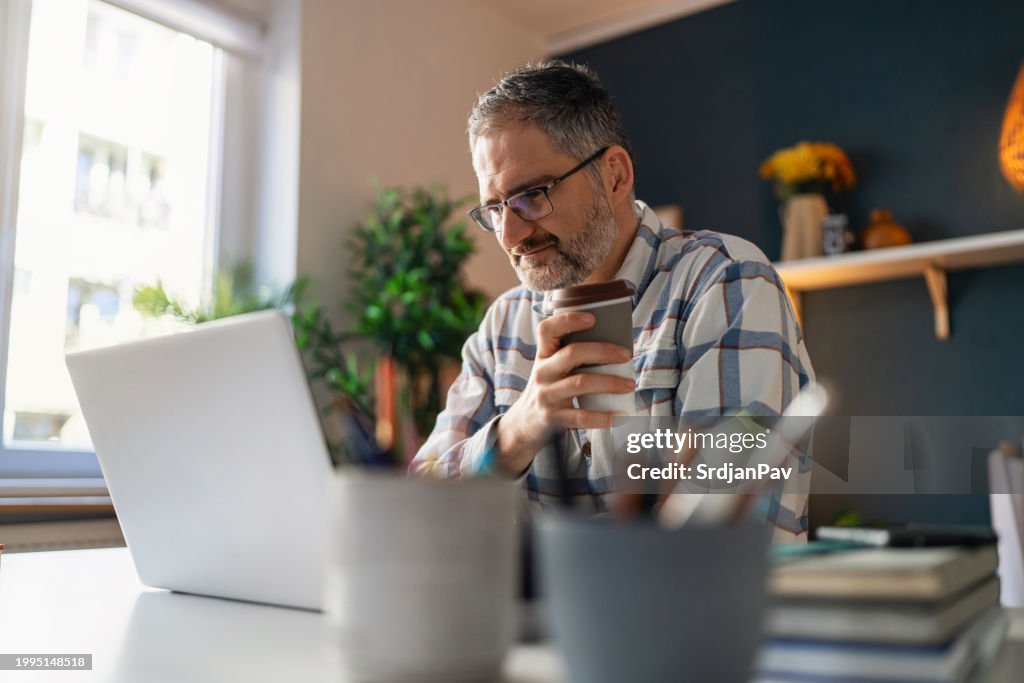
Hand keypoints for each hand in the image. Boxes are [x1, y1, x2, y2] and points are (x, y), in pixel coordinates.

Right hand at [495, 311, 634, 474]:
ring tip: (629, 384)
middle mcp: (542, 373)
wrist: (524, 425)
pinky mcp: (554, 417)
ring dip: (609, 382)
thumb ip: (570, 357)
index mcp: (543, 356)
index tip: (592, 318)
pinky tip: (619, 416)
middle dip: (602, 351)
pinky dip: (603, 417)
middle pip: (571, 353)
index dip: (568, 320)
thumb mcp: (550, 369)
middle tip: (625, 355)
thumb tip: (613, 347)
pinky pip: (581, 416)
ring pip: (580, 383)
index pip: (547, 330)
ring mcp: (547, 395)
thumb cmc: (548, 390)